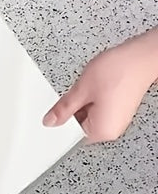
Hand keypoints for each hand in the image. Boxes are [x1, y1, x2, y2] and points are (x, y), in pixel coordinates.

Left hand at [43, 33, 157, 141]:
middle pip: (79, 128)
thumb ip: (63, 108)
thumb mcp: (82, 90)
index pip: (71, 138)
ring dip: (80, 105)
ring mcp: (116, 119)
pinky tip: (90, 89)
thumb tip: (50, 121)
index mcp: (103, 131)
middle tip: (69, 98)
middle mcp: (111, 129)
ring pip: (87, 117)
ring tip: (85, 90)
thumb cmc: (120, 70)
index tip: (50, 119)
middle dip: (70, 114)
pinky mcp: (118, 108)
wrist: (142, 55)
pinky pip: (97, 109)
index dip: (59, 127)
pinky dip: (90, 101)